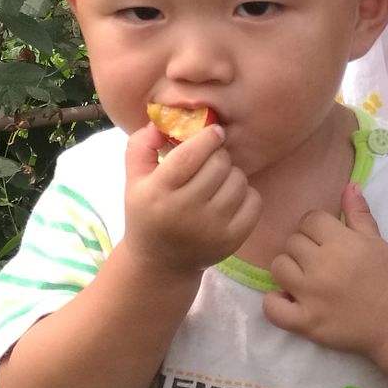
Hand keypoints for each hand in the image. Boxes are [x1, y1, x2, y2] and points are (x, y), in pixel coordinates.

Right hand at [123, 120, 259, 277]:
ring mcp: (211, 228)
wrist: (161, 263)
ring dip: (232, 173)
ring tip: (219, 180)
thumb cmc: (147, 213)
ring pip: (238, 180)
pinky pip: (254, 201)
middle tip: (212, 160)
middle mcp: (185, 211)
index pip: (191, 155)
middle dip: (218, 155)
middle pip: (218, 164)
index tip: (214, 133)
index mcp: (158, 192)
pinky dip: (247, 193)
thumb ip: (141, 146)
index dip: (208, 137)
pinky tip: (231, 197)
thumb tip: (159, 124)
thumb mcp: (133, 180)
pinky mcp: (232, 240)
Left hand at [263, 183, 387, 359]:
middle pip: (292, 242)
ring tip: (304, 279)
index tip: (325, 241)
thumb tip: (349, 186)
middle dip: (303, 249)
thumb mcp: (377, 242)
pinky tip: (288, 300)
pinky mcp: (306, 322)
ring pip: (279, 267)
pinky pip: (272, 307)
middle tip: (318, 262)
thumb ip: (359, 214)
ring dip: (288, 271)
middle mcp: (323, 266)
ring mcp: (312, 295)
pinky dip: (275, 302)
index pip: (309, 220)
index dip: (315, 228)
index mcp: (342, 242)